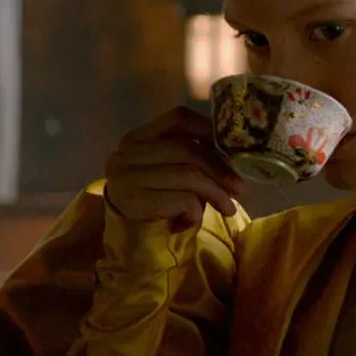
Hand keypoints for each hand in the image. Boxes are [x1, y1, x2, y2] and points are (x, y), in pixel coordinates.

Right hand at [103, 107, 246, 232]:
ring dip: (215, 193)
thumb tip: (231, 160)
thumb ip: (186, 159)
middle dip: (219, 168)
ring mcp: (127, 176)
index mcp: (137, 138)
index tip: (232, 148)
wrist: (117, 236)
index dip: (208, 130)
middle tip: (239, 187)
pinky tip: (191, 221)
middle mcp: (127, 152)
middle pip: (186, 148)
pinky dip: (195, 212)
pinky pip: (182, 199)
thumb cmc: (148, 201)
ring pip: (188, 174)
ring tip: (227, 208)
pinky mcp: (134, 200)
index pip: (178, 119)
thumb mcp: (163, 173)